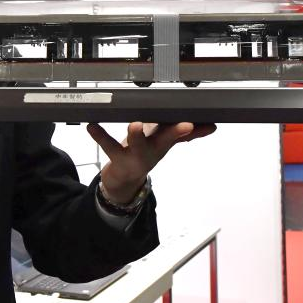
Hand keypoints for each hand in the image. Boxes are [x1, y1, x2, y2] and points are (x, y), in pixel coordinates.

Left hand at [87, 121, 216, 204]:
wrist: (124, 179)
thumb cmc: (145, 152)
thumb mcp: (165, 144)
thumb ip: (187, 134)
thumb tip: (211, 126)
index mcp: (163, 143)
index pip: (180, 134)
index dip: (189, 129)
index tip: (199, 124)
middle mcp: (152, 150)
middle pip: (165, 140)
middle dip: (174, 133)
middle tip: (184, 125)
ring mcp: (135, 155)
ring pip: (137, 145)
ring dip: (137, 136)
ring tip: (134, 125)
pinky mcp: (116, 157)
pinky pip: (108, 145)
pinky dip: (100, 135)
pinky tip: (92, 125)